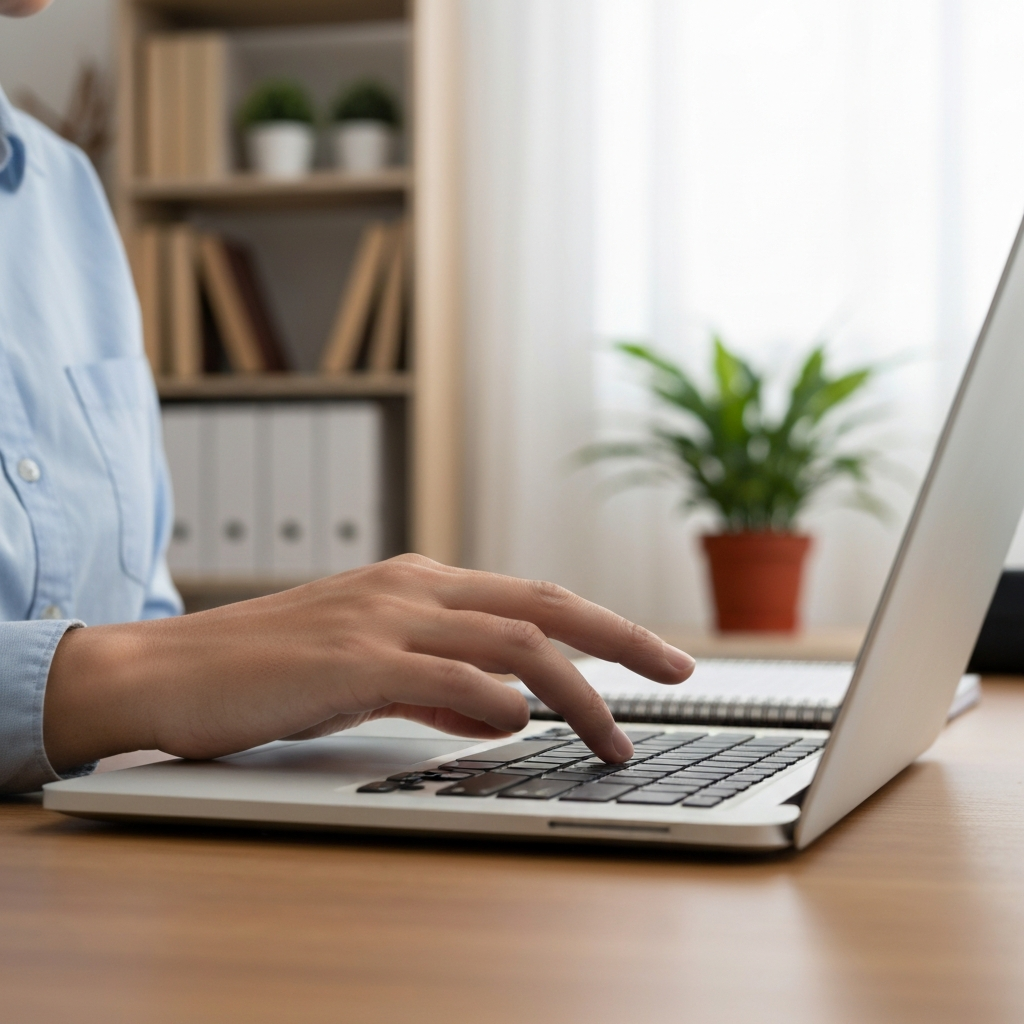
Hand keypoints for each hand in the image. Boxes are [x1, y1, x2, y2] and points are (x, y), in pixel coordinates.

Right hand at [42, 555, 694, 772]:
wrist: (169, 670)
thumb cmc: (267, 671)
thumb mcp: (369, 669)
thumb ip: (441, 685)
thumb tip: (507, 712)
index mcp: (418, 583)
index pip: (533, 597)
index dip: (601, 624)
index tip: (650, 654)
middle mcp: (412, 588)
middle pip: (544, 605)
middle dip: (622, 638)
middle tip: (679, 670)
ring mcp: (384, 620)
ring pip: (512, 642)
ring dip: (575, 691)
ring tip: (613, 737)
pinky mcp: (352, 662)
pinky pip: (447, 676)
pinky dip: (496, 701)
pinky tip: (520, 726)